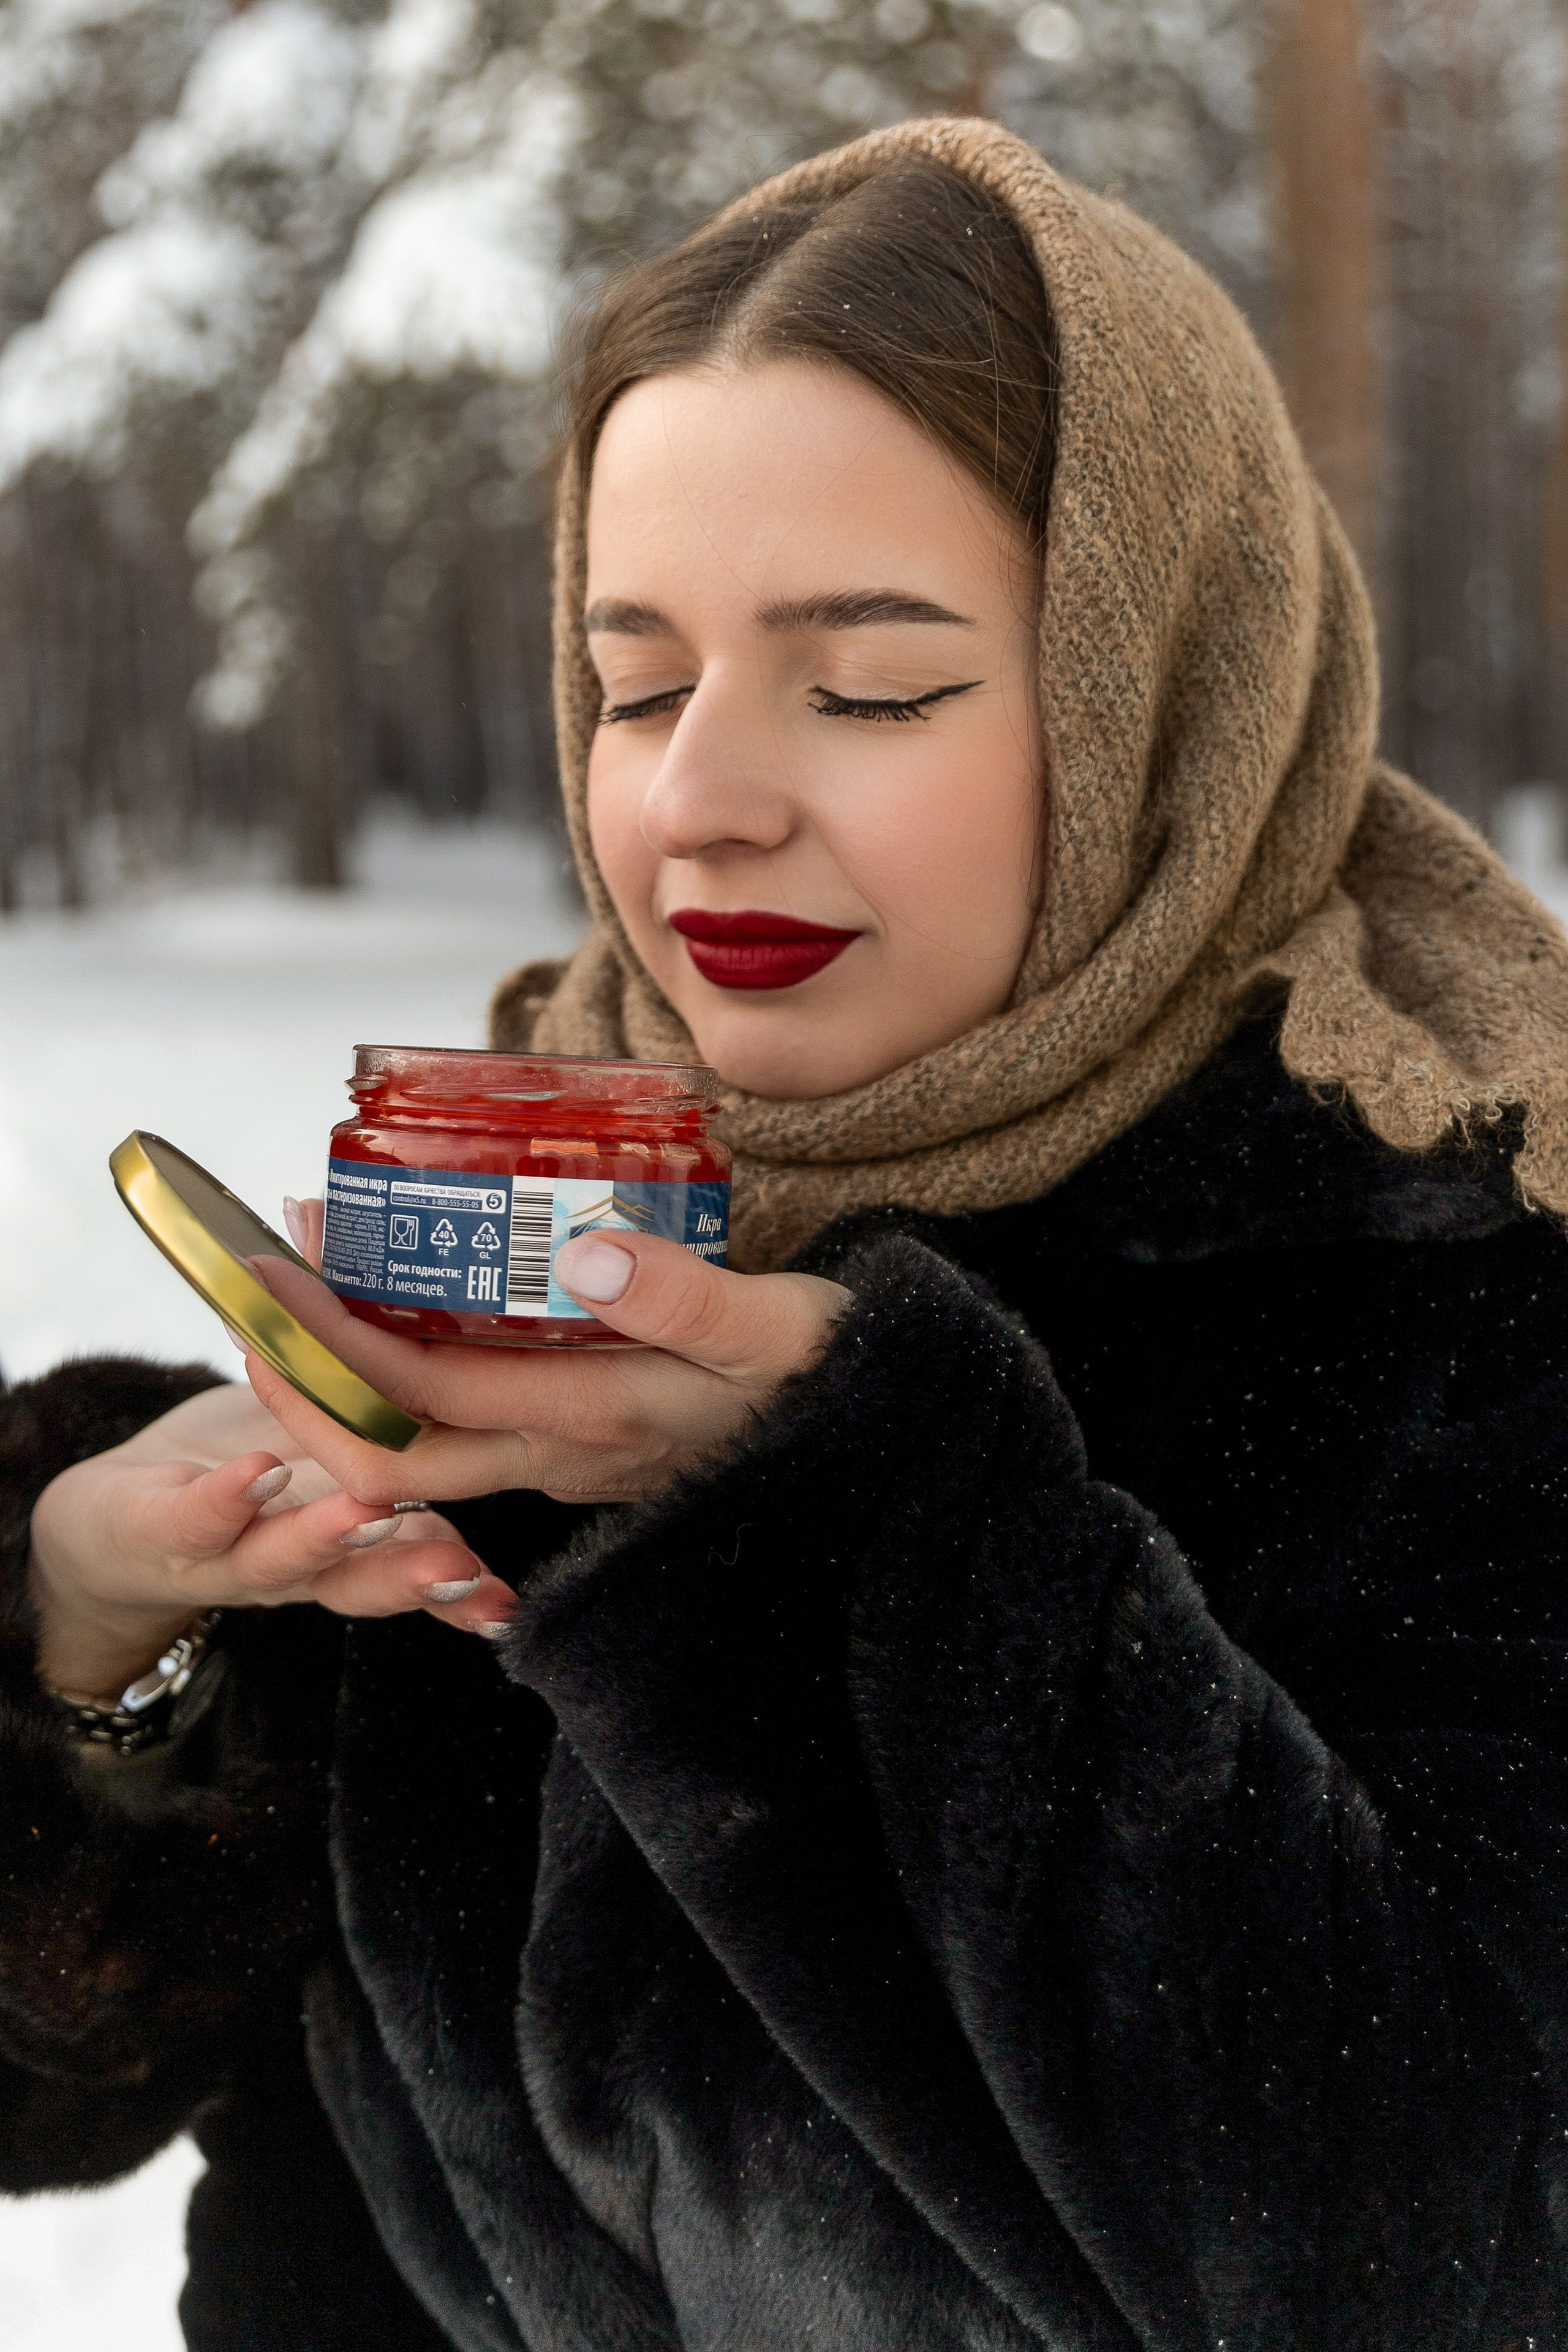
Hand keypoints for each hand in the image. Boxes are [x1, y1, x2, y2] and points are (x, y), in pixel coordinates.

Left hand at [29, 1382, 512, 1703]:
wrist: (106, 1523)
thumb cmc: (239, 1478)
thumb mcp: (325, 1464)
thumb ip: (389, 1453)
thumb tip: (482, 1409)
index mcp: (341, 1549)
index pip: (411, 1565)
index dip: (463, 1589)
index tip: (506, 1602)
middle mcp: (289, 1569)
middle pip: (354, 1580)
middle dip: (409, 1576)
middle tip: (459, 1571)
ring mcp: (220, 1555)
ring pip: (278, 1558)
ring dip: (325, 1538)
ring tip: (368, 1513)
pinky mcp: (156, 1528)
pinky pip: (192, 1519)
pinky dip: (226, 1500)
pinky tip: (259, 1472)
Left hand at [243, 1214, 848, 1514]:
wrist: (885, 1423)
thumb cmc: (833, 1368)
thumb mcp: (776, 1326)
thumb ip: (681, 1295)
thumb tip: (577, 1255)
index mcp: (590, 1420)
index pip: (416, 1406)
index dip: (327, 1351)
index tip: (269, 1278)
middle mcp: (562, 1453)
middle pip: (388, 1452)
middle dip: (303, 1382)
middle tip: (254, 1292)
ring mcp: (571, 1456)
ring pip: (424, 1444)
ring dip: (351, 1378)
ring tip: (309, 1286)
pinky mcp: (588, 1441)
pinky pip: (468, 1428)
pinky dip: (411, 1376)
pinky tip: (406, 1308)